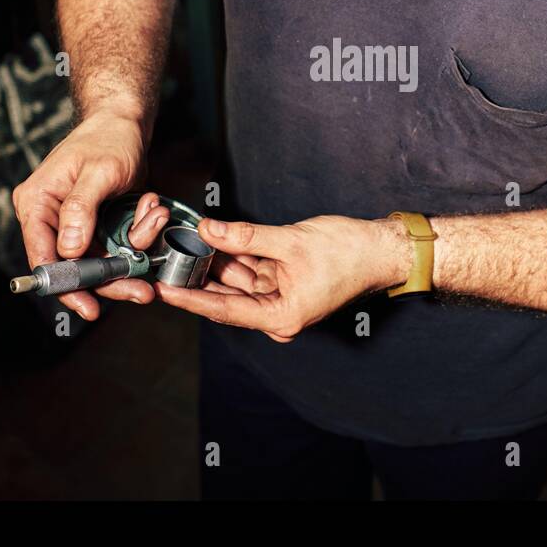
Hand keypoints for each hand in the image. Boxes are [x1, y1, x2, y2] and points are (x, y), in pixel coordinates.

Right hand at [11, 110, 169, 319]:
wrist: (124, 123)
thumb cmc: (108, 139)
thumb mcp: (98, 171)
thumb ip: (81, 209)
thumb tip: (67, 250)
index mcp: (37, 203)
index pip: (43, 255)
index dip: (64, 285)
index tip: (88, 307)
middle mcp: (50, 218)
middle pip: (73, 267)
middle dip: (110, 281)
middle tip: (142, 292)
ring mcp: (74, 224)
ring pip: (98, 262)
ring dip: (131, 257)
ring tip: (155, 232)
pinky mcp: (96, 226)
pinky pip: (116, 247)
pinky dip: (139, 236)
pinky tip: (152, 209)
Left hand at [156, 215, 411, 341]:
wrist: (383, 250)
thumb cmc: (348, 251)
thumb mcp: (290, 241)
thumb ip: (246, 237)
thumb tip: (209, 229)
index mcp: (281, 317)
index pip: (225, 310)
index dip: (191, 298)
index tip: (162, 290)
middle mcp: (279, 316)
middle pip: (228, 298)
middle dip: (199, 277)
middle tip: (167, 261)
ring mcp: (282, 301)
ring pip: (239, 283)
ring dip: (216, 264)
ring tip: (186, 245)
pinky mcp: (286, 285)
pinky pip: (254, 274)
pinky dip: (236, 258)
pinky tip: (214, 241)